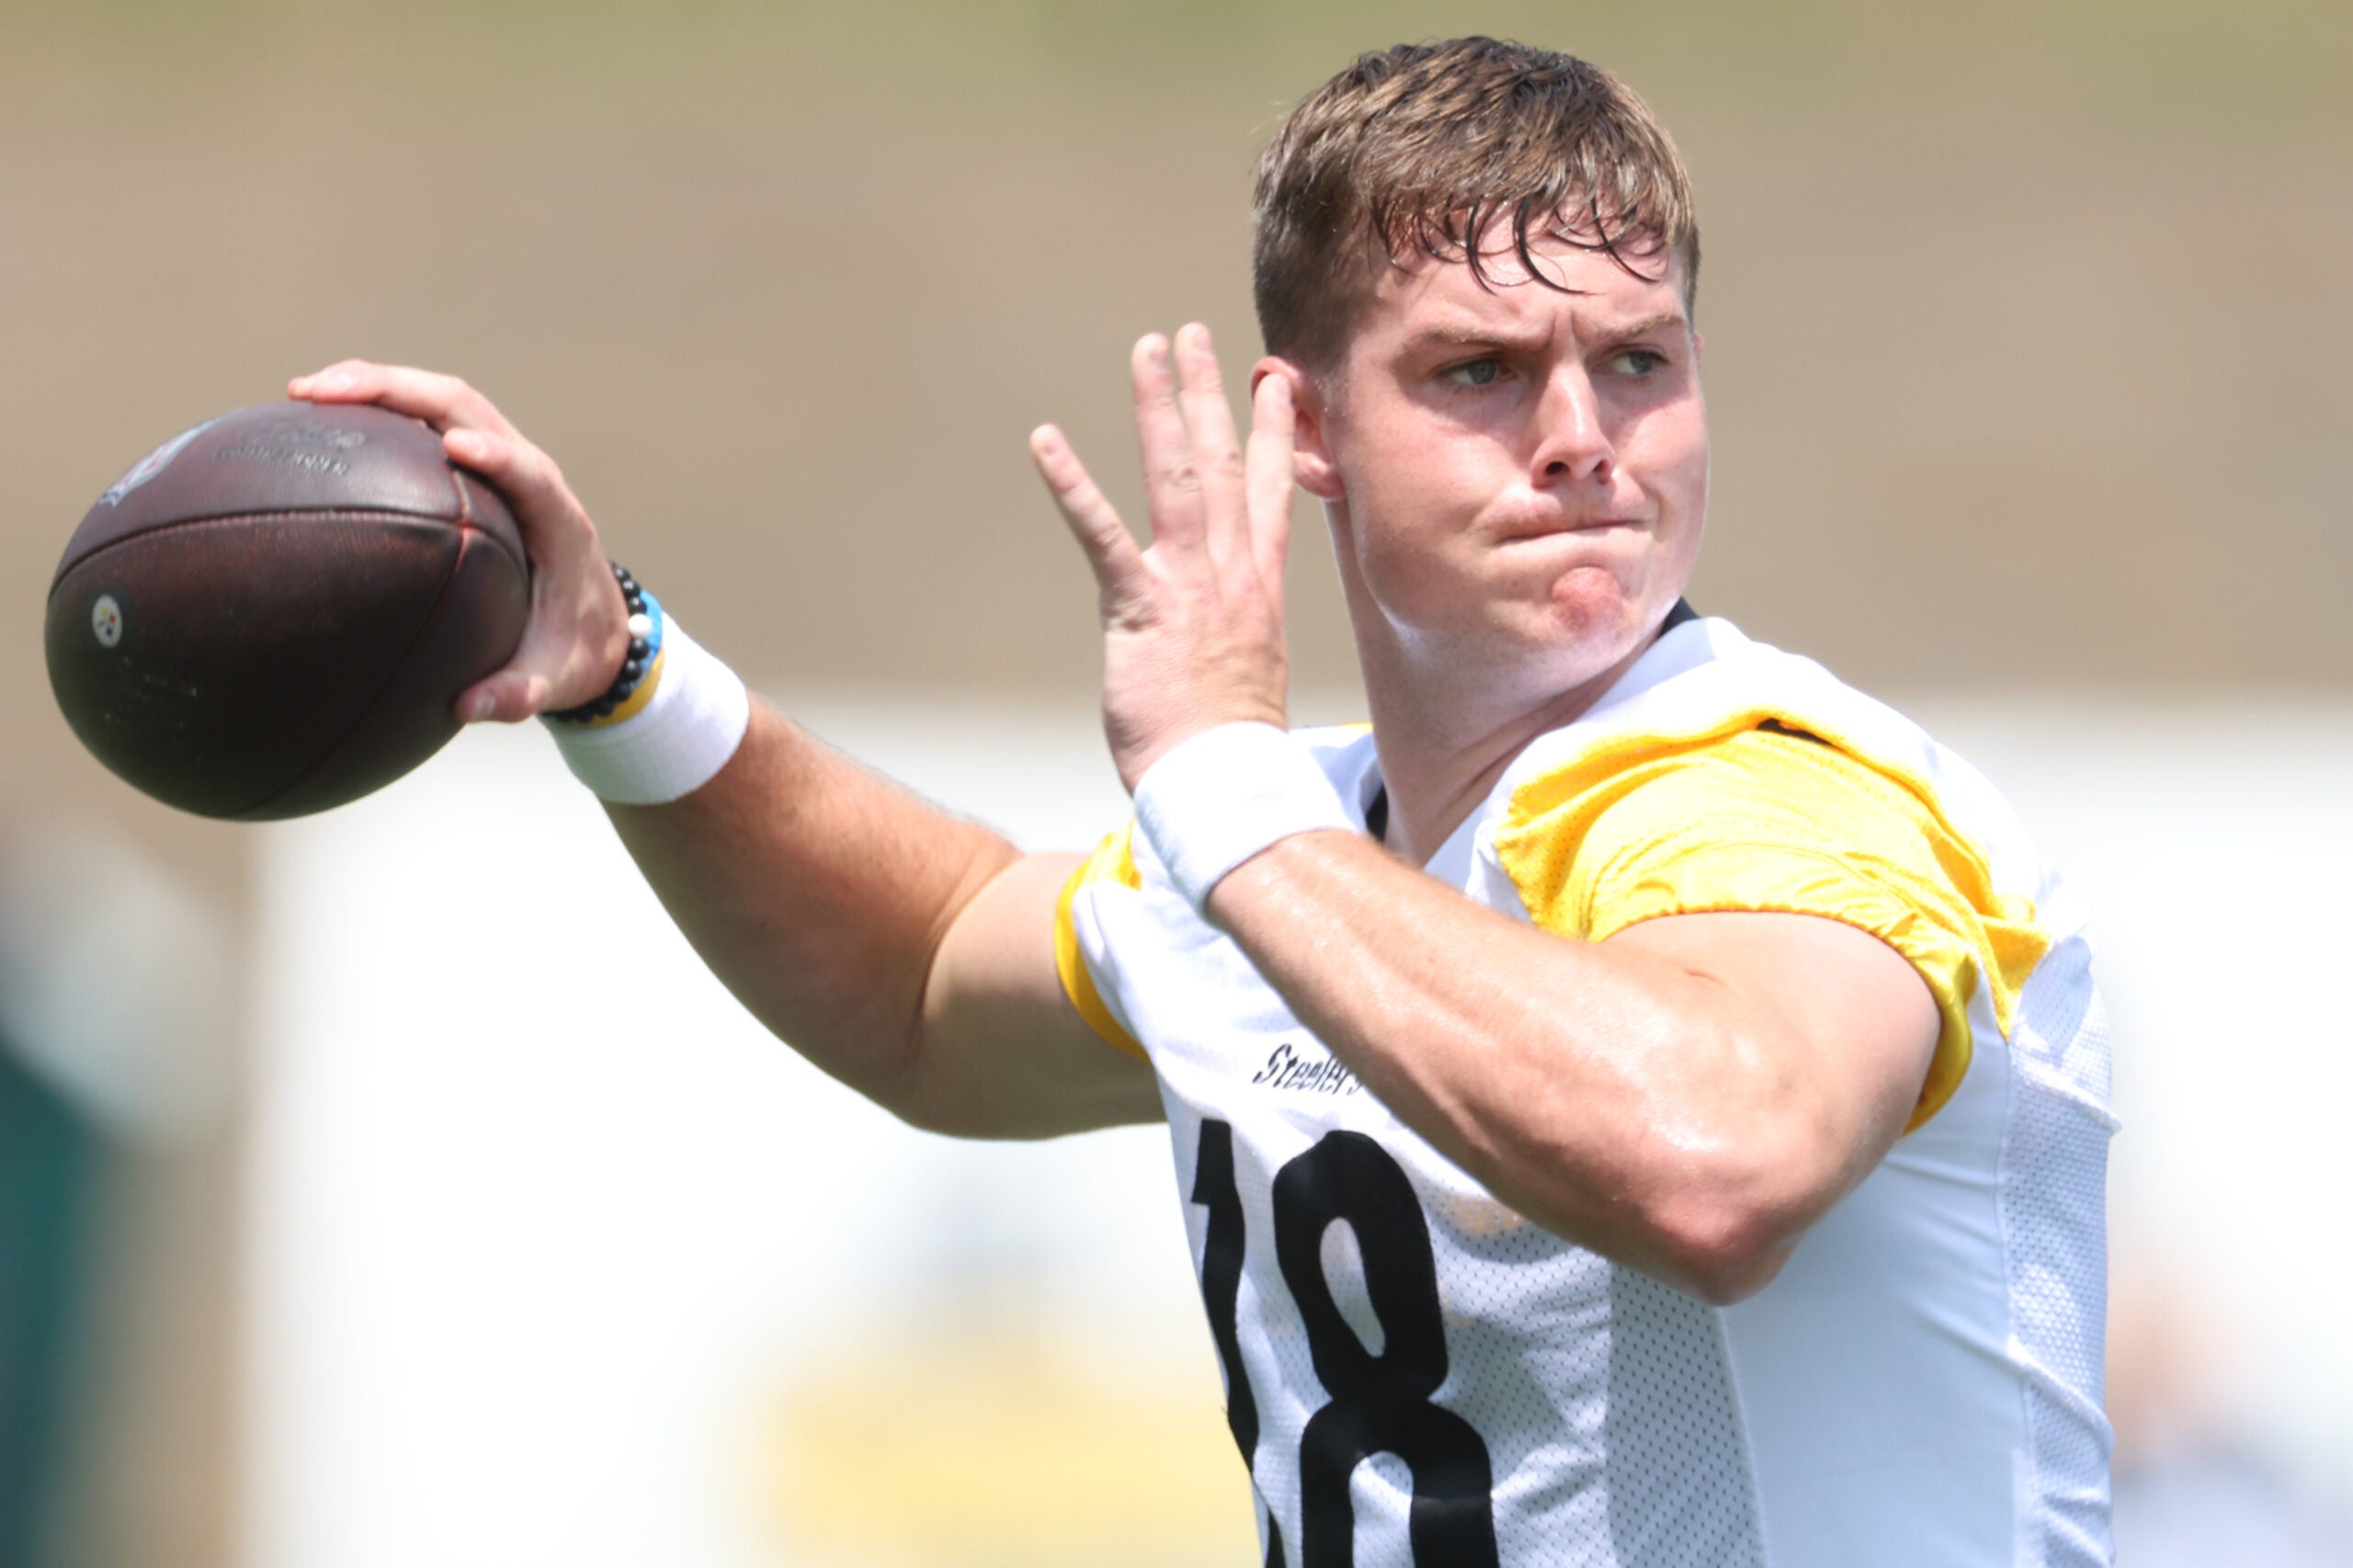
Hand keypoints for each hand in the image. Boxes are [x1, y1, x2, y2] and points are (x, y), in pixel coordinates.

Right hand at [286, 361, 628, 722]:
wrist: (599, 628)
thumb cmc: (574, 651)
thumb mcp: (553, 680)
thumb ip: (517, 695)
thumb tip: (467, 707)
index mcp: (559, 522)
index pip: (532, 474)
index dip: (498, 455)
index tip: (455, 449)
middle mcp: (531, 478)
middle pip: (469, 409)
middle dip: (400, 390)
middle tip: (325, 394)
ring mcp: (503, 462)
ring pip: (444, 401)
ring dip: (379, 385)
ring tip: (305, 393)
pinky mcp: (478, 465)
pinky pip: (427, 421)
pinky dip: (379, 409)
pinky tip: (320, 419)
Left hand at [1030, 324, 1297, 792]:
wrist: (1227, 784)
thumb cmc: (1230, 746)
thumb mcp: (1248, 675)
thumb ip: (1238, 635)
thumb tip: (1231, 638)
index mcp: (1259, 586)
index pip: (1272, 492)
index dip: (1273, 430)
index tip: (1275, 380)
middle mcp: (1232, 572)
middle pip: (1225, 463)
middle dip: (1209, 393)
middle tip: (1193, 336)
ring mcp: (1190, 584)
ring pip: (1177, 475)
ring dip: (1159, 407)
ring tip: (1147, 349)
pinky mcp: (1142, 606)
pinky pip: (1103, 532)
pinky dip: (1073, 483)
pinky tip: (1046, 439)